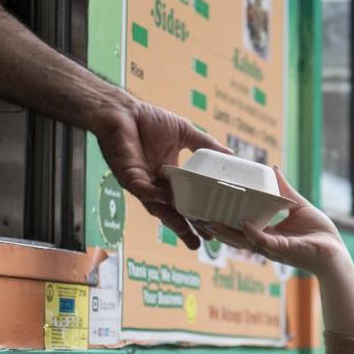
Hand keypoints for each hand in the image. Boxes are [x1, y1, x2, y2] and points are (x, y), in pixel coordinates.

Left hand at [93, 98, 225, 249]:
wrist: (121, 110)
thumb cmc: (148, 119)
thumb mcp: (185, 133)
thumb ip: (206, 145)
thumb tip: (232, 154)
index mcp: (169, 176)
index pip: (185, 200)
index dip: (197, 215)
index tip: (213, 228)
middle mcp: (155, 184)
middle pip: (173, 211)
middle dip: (186, 228)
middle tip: (203, 243)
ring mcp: (141, 183)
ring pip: (158, 208)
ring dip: (172, 221)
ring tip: (188, 234)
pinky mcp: (128, 177)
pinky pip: (143, 191)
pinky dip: (155, 196)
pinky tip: (168, 199)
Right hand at [202, 168, 347, 276]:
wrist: (336, 251)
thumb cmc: (319, 233)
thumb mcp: (297, 206)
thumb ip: (283, 190)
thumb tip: (273, 169)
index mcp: (265, 234)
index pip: (237, 226)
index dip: (221, 219)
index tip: (205, 207)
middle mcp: (264, 243)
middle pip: (233, 236)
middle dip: (215, 228)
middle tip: (197, 216)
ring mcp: (273, 248)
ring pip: (244, 242)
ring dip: (226, 233)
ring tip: (209, 222)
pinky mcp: (285, 250)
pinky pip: (265, 242)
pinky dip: (253, 234)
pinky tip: (243, 224)